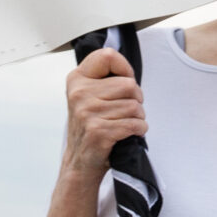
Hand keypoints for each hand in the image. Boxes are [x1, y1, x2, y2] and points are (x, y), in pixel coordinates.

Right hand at [60, 47, 143, 179]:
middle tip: (124, 110)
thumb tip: (128, 70)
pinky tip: (128, 134)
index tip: (124, 80)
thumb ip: (105, 79)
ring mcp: (87, 112)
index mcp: (77, 79)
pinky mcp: (98, 131)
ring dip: (138, 117)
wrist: (81, 161)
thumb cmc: (92, 126)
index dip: (125, 68)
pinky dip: (139, 130)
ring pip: (135, 106)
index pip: (108, 56)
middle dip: (136, 99)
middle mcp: (79, 93)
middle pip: (129, 84)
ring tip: (123, 123)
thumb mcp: (90, 96)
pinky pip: (136, 124)